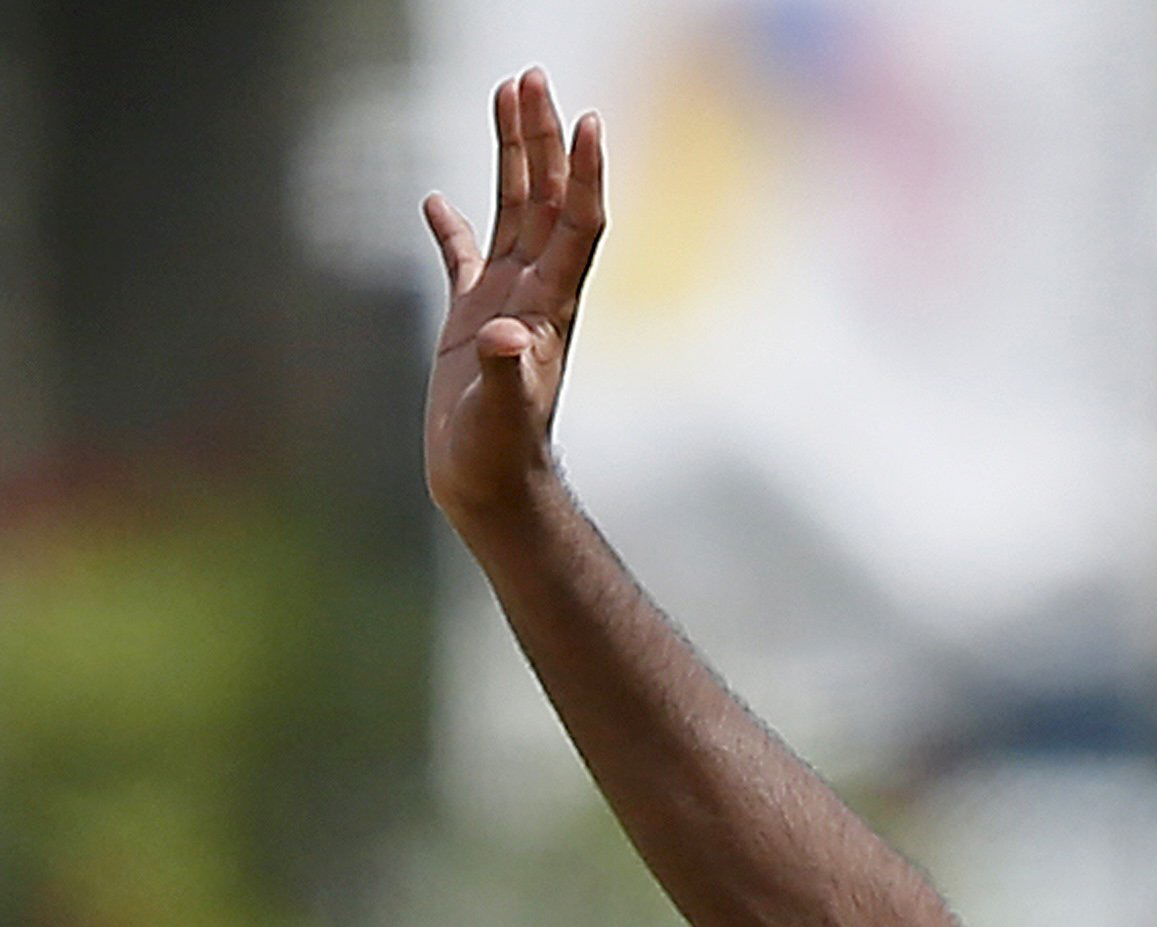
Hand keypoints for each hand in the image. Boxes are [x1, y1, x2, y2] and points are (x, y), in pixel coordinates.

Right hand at [422, 69, 605, 522]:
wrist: (490, 487)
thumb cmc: (499, 457)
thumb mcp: (500, 414)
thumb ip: (503, 372)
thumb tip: (505, 336)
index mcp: (549, 308)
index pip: (576, 225)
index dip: (583, 174)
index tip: (587, 120)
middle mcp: (534, 294)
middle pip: (545, 198)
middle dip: (542, 138)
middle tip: (533, 77)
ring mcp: (503, 303)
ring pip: (511, 210)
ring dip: (511, 155)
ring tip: (507, 96)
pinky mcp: (469, 322)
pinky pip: (463, 258)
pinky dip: (453, 226)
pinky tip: (438, 199)